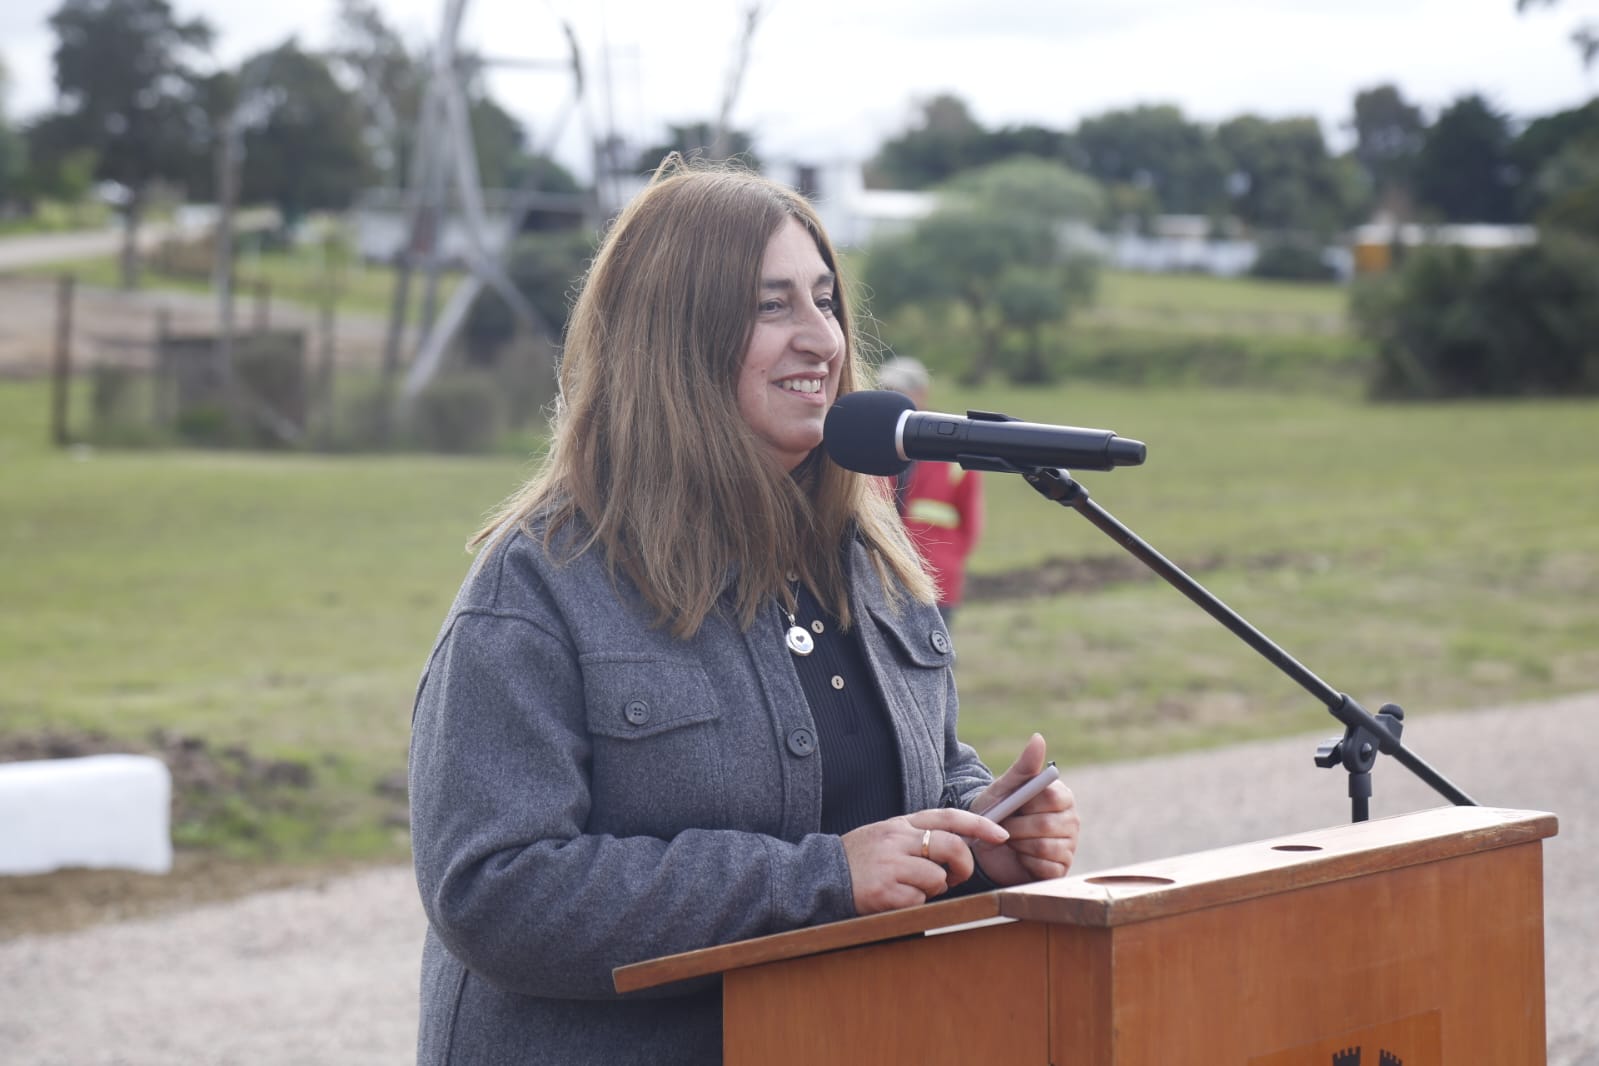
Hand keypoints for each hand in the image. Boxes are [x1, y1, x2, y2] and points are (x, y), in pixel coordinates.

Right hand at [841, 807, 1009, 914]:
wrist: (822, 875)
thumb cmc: (861, 858)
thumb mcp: (888, 834)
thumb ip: (919, 835)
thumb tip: (960, 845)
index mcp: (901, 823)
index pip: (948, 816)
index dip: (979, 824)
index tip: (1001, 835)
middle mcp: (897, 839)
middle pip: (952, 846)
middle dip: (962, 866)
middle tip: (954, 877)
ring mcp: (890, 864)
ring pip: (937, 878)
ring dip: (932, 889)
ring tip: (910, 887)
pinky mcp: (884, 892)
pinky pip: (918, 901)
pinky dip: (913, 904)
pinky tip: (894, 898)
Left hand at [967, 733, 1078, 885]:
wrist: (983, 848)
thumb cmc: (996, 812)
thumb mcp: (1004, 788)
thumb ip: (1023, 766)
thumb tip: (1038, 737)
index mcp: (1061, 796)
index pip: (1053, 797)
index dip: (1026, 803)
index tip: (1009, 805)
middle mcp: (1071, 820)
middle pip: (1046, 824)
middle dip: (1015, 827)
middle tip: (1002, 826)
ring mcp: (1068, 846)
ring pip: (1043, 846)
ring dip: (1017, 844)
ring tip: (1009, 840)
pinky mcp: (1061, 870)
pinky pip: (1045, 867)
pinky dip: (1025, 863)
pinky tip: (1019, 857)